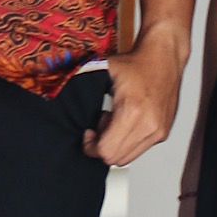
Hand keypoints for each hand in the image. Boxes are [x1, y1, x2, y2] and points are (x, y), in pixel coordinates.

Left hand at [86, 24, 189, 167]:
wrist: (164, 57)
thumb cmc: (135, 63)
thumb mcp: (102, 69)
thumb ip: (79, 80)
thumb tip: (52, 85)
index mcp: (132, 111)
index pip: (106, 151)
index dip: (91, 146)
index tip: (88, 132)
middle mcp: (149, 125)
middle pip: (116, 158)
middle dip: (103, 146)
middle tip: (101, 125)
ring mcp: (158, 131)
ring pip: (128, 157)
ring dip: (116, 145)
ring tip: (114, 122)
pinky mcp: (163, 133)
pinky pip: (140, 149)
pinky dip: (128, 141)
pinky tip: (127, 121)